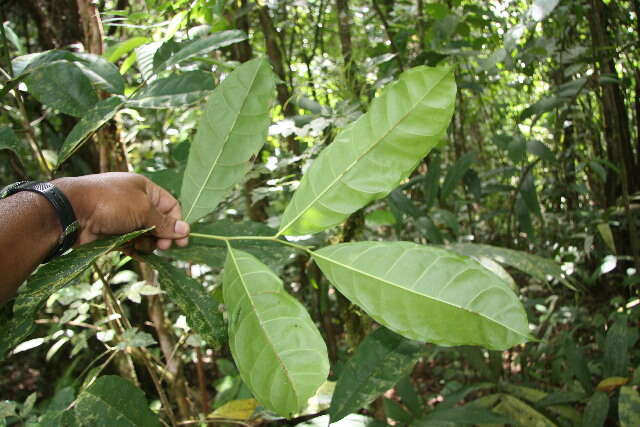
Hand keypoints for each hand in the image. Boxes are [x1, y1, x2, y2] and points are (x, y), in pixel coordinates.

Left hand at [53, 173, 188, 250]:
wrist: (72, 212)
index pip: (170, 206)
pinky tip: (134, 253)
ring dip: (148, 243)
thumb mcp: (143, 209)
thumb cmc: (110, 202)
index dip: (177, 223)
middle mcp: (135, 202)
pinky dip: (135, 249)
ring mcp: (123, 218)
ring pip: (146, 235)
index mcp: (144, 189)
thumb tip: (186, 230)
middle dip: (162, 235)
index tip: (181, 241)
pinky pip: (131, 243)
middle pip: (159, 222)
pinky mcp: (113, 233)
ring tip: (140, 245)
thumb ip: (165, 223)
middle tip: (162, 246)